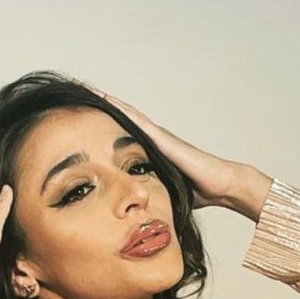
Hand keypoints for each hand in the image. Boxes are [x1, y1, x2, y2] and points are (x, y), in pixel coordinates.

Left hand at [74, 80, 242, 208]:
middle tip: (78, 90)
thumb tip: (132, 209)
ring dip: (107, 101)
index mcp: (151, 150)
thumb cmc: (198, 191)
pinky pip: (138, 122)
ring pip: (127, 114)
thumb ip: (149, 192)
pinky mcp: (164, 140)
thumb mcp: (164, 192)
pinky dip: (121, 110)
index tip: (84, 114)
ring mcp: (159, 136)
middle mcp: (154, 138)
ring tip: (86, 88)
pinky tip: (106, 100)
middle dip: (102, 104)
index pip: (122, 132)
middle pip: (122, 116)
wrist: (221, 185)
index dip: (105, 122)